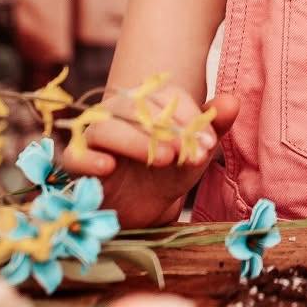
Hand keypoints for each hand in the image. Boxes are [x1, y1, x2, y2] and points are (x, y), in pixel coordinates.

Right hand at [60, 84, 238, 227]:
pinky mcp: (78, 165)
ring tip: (163, 160)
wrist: (143, 211)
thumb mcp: (195, 153)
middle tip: (186, 152)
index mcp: (147, 104)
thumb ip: (212, 126)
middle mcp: (117, 114)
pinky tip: (108, 167)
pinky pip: (74, 155)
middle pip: (134, 106)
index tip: (209, 142)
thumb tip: (233, 100)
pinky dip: (88, 158)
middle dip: (164, 127)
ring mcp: (94, 138)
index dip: (188, 115)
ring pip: (104, 126)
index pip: (164, 95)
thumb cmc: (168, 173)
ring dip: (135, 140)